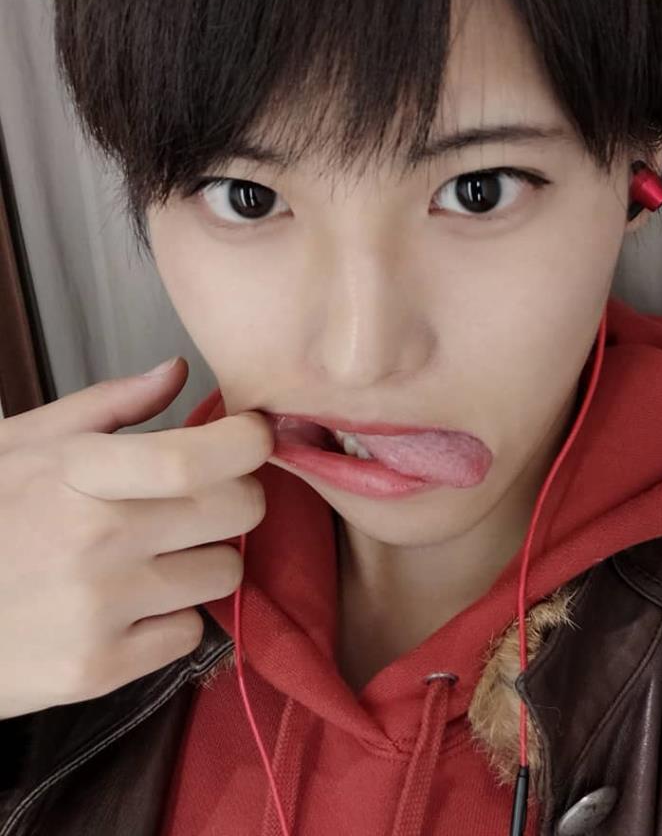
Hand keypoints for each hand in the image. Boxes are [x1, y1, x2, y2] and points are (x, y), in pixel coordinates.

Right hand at [0, 358, 272, 719]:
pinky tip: (131, 607)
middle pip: (238, 510)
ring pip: (225, 573)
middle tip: (208, 501)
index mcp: (78, 473)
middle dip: (239, 498)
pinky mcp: (97, 671)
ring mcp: (98, 610)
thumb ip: (106, 406)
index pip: (197, 456)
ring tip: (157, 557)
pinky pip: (190, 633)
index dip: (248, 442)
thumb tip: (174, 372)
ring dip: (206, 561)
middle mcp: (96, 539)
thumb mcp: (22, 446)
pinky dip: (173, 619)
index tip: (255, 436)